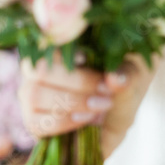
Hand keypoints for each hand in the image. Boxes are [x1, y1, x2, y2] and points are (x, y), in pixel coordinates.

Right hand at [18, 51, 158, 159]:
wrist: (120, 114)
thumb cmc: (123, 83)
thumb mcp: (133, 74)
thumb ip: (126, 74)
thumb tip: (115, 79)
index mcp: (59, 44)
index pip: (44, 41)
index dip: (62, 51)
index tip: (87, 58)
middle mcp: (37, 67)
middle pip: (39, 71)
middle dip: (77, 83)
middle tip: (106, 91)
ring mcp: (31, 94)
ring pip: (35, 95)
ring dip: (72, 102)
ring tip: (100, 106)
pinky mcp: (33, 120)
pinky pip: (36, 122)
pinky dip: (64, 121)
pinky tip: (86, 118)